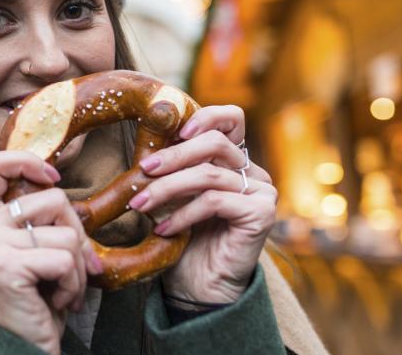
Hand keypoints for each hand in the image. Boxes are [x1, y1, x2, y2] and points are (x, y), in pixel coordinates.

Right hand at [0, 151, 101, 354]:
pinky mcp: (6, 266)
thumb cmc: (35, 296)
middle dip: (78, 234)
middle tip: (73, 266)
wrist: (23, 345)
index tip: (53, 179)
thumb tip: (68, 196)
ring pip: (67, 234)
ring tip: (61, 289)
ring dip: (78, 269)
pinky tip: (56, 301)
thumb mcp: (35, 248)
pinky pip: (66, 260)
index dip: (27, 161)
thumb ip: (42, 219)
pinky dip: (73, 285)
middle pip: (54, 198)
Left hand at [128, 105, 276, 303]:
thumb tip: (145, 143)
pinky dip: (181, 214)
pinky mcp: (261, 213)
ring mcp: (261, 192)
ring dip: (166, 188)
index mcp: (233, 160)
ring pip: (208, 174)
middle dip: (172, 155)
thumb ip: (170, 167)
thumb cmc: (182, 238)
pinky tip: (162, 229)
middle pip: (214, 143)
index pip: (231, 118)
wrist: (198, 286)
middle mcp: (252, 172)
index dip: (205, 116)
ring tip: (139, 204)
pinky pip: (214, 201)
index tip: (173, 130)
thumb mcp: (173, 194)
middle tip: (142, 170)